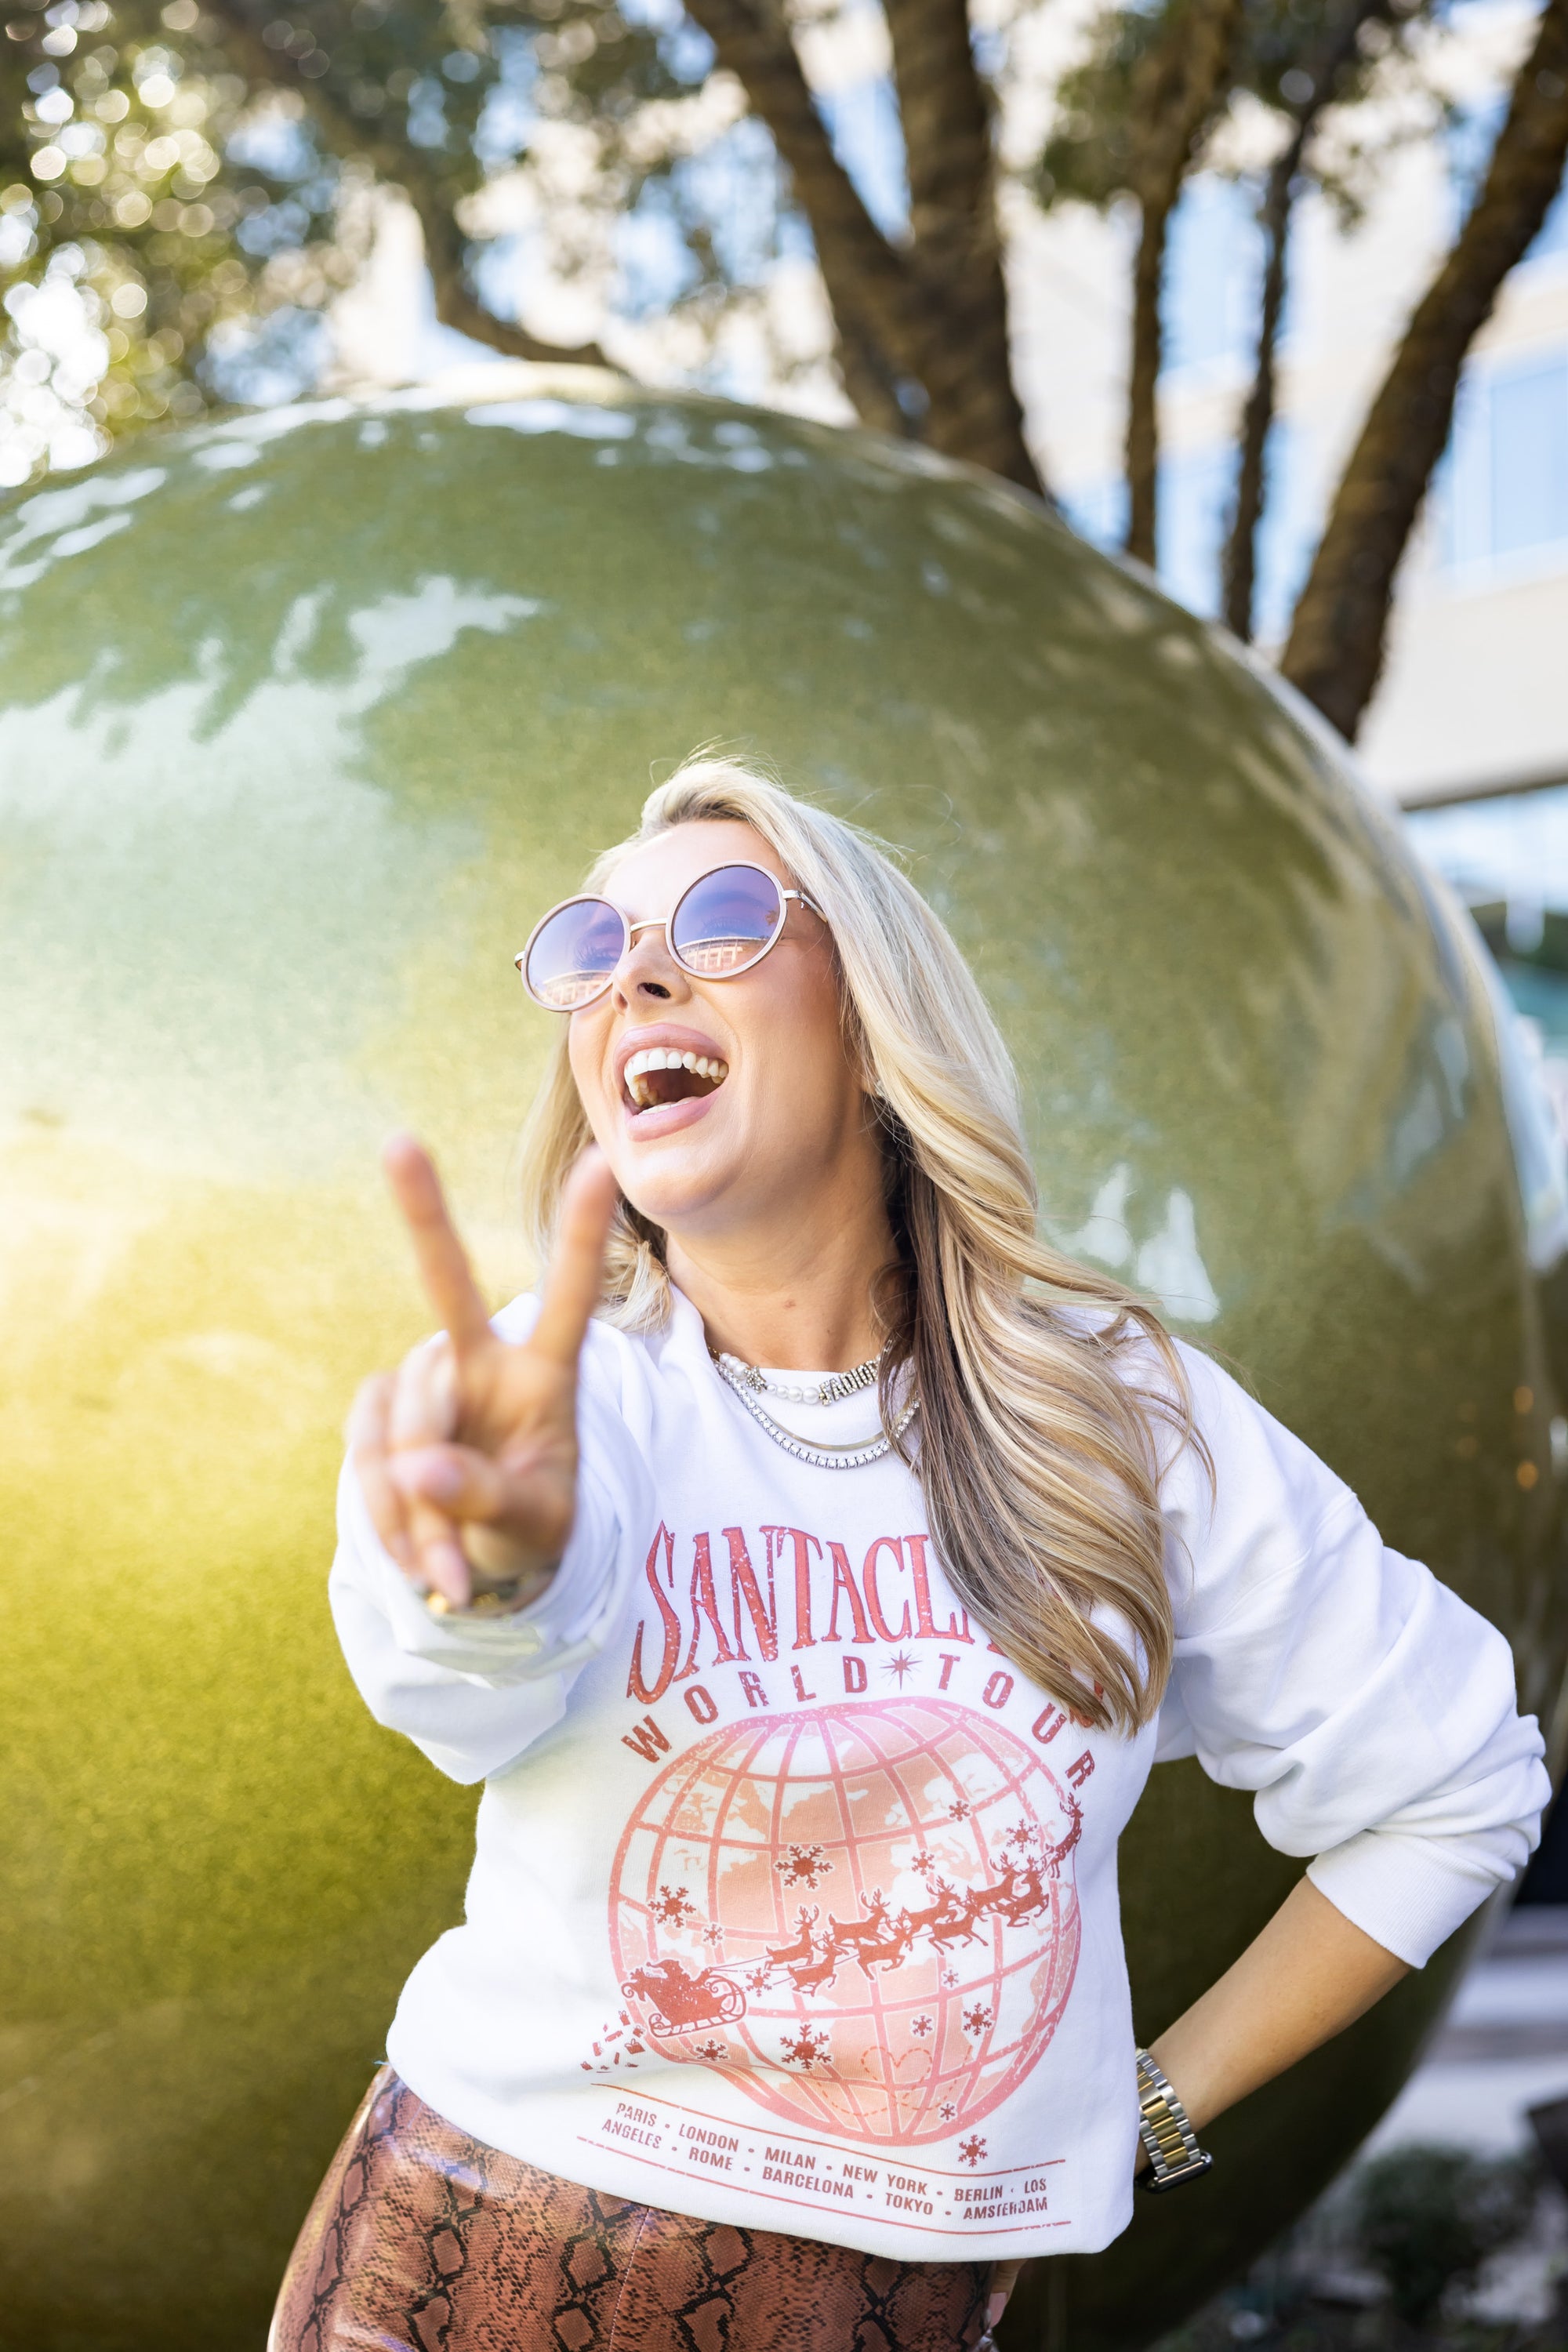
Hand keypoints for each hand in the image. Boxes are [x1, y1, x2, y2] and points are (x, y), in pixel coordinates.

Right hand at [347, 1135, 619, 1610]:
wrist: (481, 1558)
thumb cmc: (531, 1526)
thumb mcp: (535, 1524)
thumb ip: (488, 1497)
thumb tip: (418, 1470)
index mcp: (546, 1374)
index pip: (570, 1296)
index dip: (581, 1234)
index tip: (600, 1164)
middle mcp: (481, 1360)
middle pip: (448, 1283)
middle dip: (423, 1208)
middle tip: (399, 1141)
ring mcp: (425, 1383)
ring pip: (406, 1422)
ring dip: (419, 1509)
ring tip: (449, 1568)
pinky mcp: (378, 1412)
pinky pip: (369, 1457)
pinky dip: (388, 1518)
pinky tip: (417, 1560)